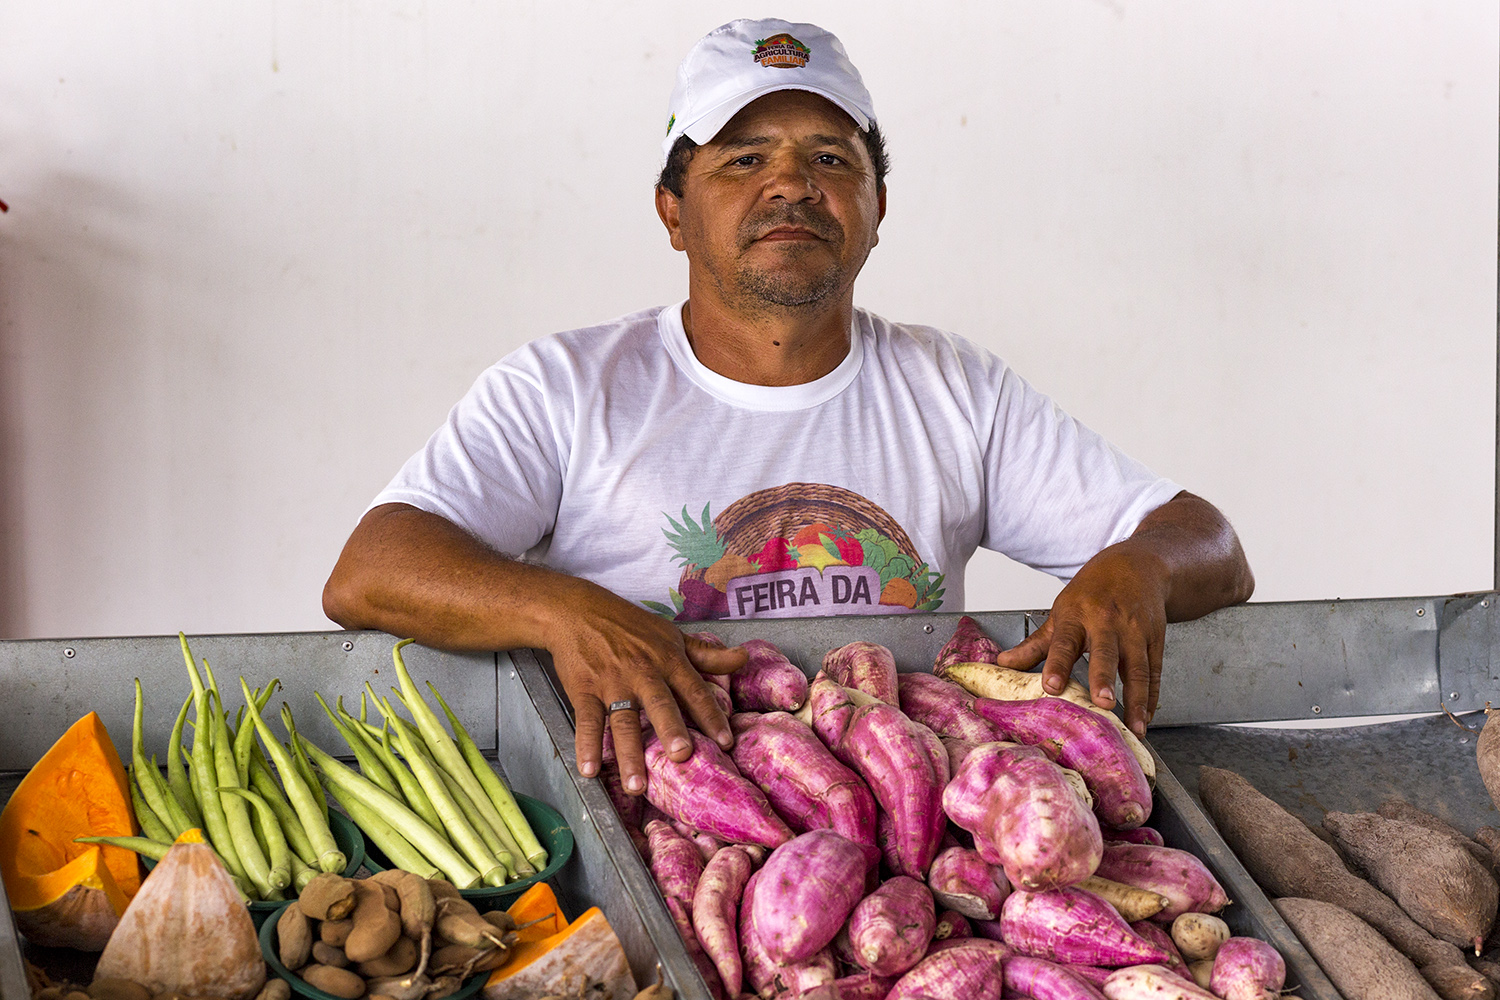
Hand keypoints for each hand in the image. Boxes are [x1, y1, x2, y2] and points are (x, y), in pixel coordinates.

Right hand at [544, 578, 746, 794]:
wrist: (579, 611)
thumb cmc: (630, 625)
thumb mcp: (672, 635)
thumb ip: (707, 654)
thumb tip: (744, 658)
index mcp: (667, 660)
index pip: (694, 690)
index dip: (711, 716)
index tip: (726, 741)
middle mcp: (642, 673)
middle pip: (659, 704)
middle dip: (670, 729)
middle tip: (681, 755)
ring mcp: (612, 683)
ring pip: (622, 721)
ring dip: (628, 754)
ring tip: (636, 786)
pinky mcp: (584, 690)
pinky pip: (587, 721)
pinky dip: (587, 745)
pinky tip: (590, 770)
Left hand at [991, 542, 1169, 737]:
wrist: (1137, 565)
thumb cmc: (1094, 591)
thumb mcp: (1061, 611)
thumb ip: (1035, 644)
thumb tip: (1004, 664)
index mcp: (1077, 615)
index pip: (1064, 642)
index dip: (1057, 664)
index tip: (1051, 686)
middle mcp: (1107, 623)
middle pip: (1106, 653)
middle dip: (1104, 679)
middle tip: (1103, 703)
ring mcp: (1134, 632)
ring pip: (1137, 668)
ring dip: (1136, 699)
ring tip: (1134, 726)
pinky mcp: (1155, 640)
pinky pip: (1154, 673)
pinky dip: (1151, 697)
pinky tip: (1147, 717)